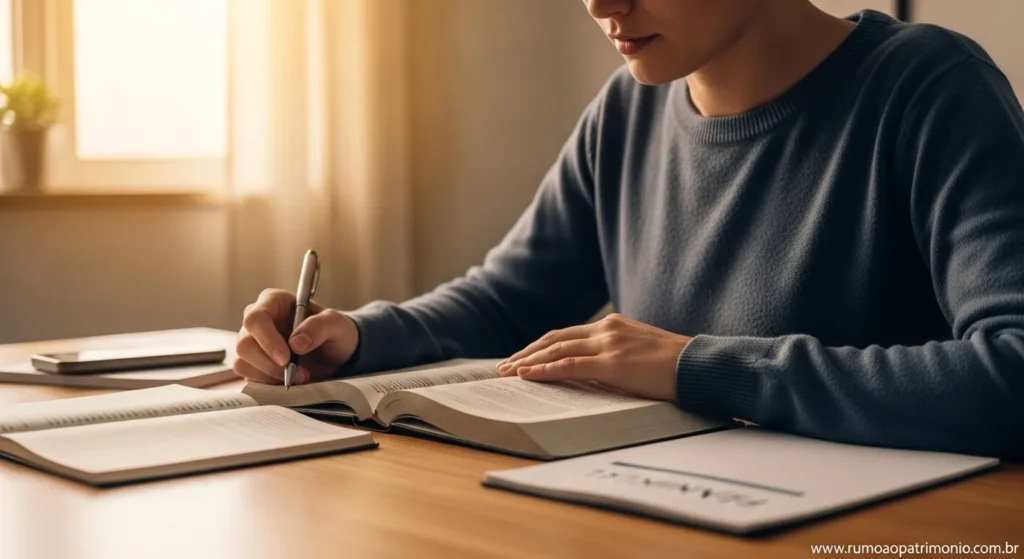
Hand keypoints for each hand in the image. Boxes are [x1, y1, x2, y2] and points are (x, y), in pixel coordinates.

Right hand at [234, 288, 358, 384]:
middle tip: (297, 373)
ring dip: (271, 375)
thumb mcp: (337, 324)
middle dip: (270, 364)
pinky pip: (249, 377)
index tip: (286, 358)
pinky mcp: (253, 365)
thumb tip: (295, 343)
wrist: (336, 355)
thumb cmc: (334, 332)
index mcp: (274, 302)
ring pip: (243, 363)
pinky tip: (289, 380)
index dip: (267, 340)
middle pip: (244, 344)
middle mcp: (258, 322)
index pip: (256, 318)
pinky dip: (269, 383)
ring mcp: (253, 344)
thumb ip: (320, 326)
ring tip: (299, 376)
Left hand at [496, 313, 690, 400]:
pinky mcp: (612, 363)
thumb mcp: (639, 355)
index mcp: (613, 325)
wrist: (701, 366)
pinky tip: (527, 376)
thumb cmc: (676, 367)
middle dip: (526, 353)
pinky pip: (569, 366)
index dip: (540, 346)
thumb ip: (614, 358)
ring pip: (556, 350)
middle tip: (503, 367)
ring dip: (527, 362)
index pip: (566, 334)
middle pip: (554, 338)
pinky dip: (544, 370)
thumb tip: (590, 376)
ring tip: (507, 373)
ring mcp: (608, 344)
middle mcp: (606, 329)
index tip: (521, 357)